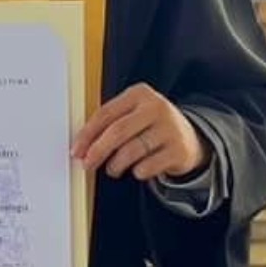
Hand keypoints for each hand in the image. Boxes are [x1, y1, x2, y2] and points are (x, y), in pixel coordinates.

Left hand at [73, 83, 208, 180]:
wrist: (189, 139)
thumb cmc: (149, 126)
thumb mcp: (132, 115)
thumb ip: (108, 124)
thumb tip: (82, 147)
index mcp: (139, 94)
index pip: (105, 113)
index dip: (87, 134)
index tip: (76, 150)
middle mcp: (157, 108)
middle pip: (118, 132)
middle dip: (97, 151)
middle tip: (87, 164)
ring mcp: (170, 128)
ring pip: (131, 151)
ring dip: (115, 165)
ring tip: (113, 168)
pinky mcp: (179, 150)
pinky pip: (147, 166)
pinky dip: (137, 172)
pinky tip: (137, 169)